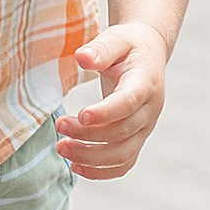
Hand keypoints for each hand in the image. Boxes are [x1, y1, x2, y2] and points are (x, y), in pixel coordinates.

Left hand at [55, 21, 168, 179]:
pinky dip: (100, 171)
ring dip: (90, 158)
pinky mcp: (137, 139)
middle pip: (122, 132)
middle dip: (88, 135)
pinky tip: (75, 166)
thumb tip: (82, 57)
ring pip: (122, 154)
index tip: (81, 115)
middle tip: (59, 126)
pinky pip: (123, 164)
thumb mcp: (116, 38)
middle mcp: (150, 110)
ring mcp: (145, 128)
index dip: (106, 112)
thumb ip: (100, 48)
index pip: (128, 102)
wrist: (148, 54)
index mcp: (146, 82)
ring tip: (61, 148)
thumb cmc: (128, 46)